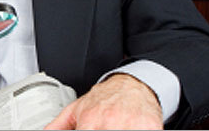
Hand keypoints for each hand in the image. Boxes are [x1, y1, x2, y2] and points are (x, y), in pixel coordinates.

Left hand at [45, 74, 162, 129]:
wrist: (132, 83)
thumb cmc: (105, 97)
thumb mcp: (77, 108)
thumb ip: (60, 125)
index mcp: (90, 120)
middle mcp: (109, 123)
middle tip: (101, 128)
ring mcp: (130, 126)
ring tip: (115, 127)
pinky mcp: (149, 127)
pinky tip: (128, 128)